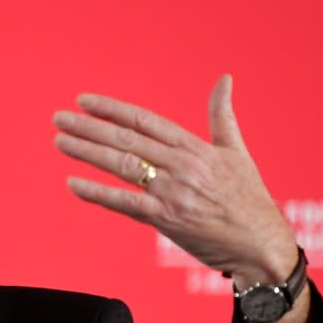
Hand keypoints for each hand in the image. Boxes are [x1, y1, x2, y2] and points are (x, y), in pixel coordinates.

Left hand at [53, 75, 296, 287]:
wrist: (262, 244)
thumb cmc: (249, 198)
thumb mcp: (237, 151)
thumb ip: (222, 115)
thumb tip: (224, 78)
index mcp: (195, 147)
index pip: (145, 120)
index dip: (112, 109)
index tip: (84, 101)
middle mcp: (181, 165)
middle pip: (127, 139)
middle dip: (89, 127)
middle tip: (59, 118)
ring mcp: (172, 192)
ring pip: (122, 165)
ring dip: (87, 152)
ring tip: (60, 142)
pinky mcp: (167, 220)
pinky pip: (124, 203)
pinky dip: (97, 193)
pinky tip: (73, 184)